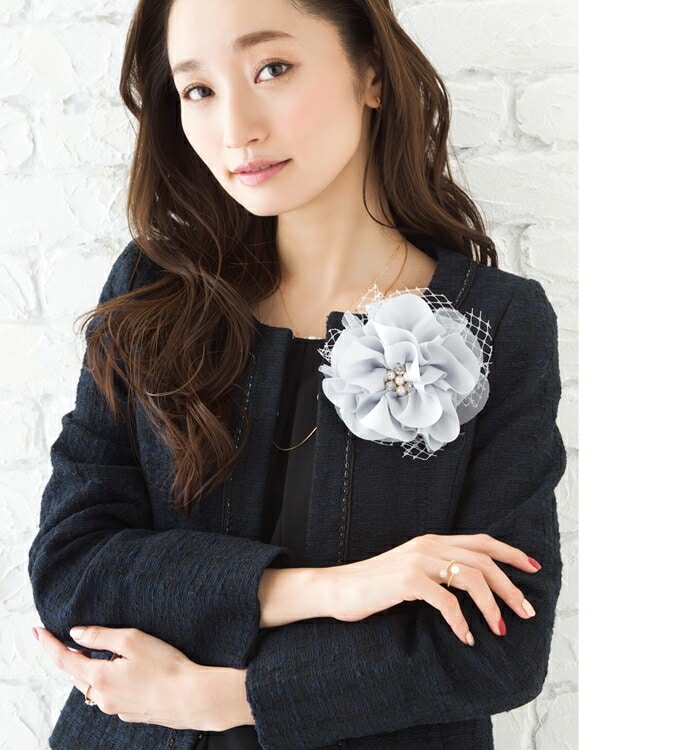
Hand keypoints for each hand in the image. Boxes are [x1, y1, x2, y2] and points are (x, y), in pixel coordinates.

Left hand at [33, 626, 254, 730]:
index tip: (38, 631)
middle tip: (68, 639)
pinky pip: (111, 694)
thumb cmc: (165, 666)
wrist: (191, 697)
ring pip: (94, 686)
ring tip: (105, 653)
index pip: (64, 659)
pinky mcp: (131, 713)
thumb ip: (101, 636)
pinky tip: (128, 671)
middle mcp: (102, 698)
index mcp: (99, 677)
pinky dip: (110, 681)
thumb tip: (77, 634)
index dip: (49, 644)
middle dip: (72, 656)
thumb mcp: (132, 640)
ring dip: (92, 669)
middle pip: (77, 674)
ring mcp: (116, 708)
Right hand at [325, 533, 541, 644]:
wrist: (337, 588)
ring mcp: (418, 560)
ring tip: (500, 628)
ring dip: (491, 605)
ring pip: (471, 577)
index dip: (510, 552)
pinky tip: (466, 637)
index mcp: (432, 541)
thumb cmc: (375, 586)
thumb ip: (437, 571)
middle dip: (510, 586)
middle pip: (483, 560)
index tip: (532, 567)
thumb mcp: (412, 572)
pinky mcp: (407, 580)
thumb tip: (473, 588)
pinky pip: (445, 600)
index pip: (481, 540)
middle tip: (526, 612)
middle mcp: (428, 545)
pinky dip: (461, 621)